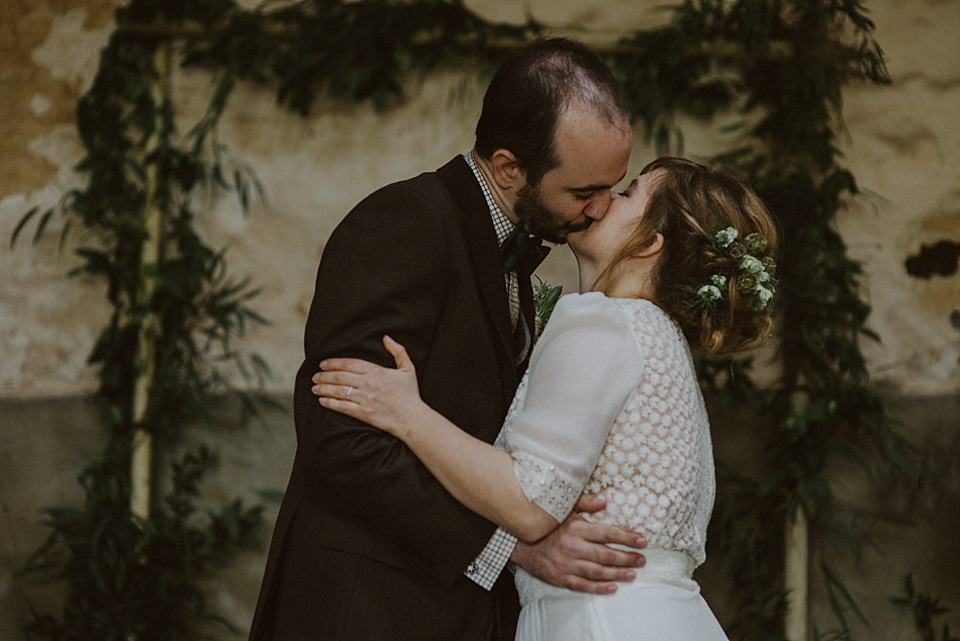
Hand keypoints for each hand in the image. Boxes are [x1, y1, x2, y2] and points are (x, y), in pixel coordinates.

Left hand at [312, 335, 424, 434]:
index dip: (334, 363)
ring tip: (315, 388)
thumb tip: (386, 337)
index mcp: (377, 371)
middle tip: (315, 376)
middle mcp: (368, 383)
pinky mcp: (363, 413)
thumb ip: (398, 351)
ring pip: (338, 391)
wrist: (412, 418)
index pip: (349, 363)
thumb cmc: (410, 395)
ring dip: (324, 388)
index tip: (324, 363)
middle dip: (324, 375)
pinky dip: (330, 403)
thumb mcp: (408, 369)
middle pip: (340, 376)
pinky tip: (322, 401)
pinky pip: (342, 407)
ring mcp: (365, 399)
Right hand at [509, 494, 645, 594]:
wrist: (518, 542)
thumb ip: (584, 503)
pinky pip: (583, 585)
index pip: (607, 533)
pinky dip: (599, 588)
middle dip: (627, 558)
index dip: (627, 537)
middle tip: (642, 560)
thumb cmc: (544, 524)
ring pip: (598, 571)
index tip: (642, 541)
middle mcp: (573, 546)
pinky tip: (612, 588)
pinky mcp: (560, 577)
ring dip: (618, 573)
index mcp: (575, 528)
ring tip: (632, 574)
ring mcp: (566, 564)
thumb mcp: (562, 508)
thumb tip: (604, 501)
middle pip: (606, 554)